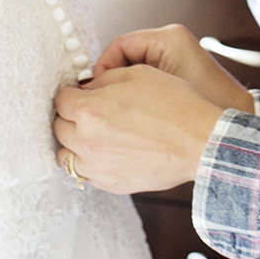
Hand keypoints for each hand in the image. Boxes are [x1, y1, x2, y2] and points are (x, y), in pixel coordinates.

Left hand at [53, 65, 226, 193]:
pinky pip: (87, 174)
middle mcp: (87, 141)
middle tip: (89, 112)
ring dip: (74, 143)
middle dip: (70, 117)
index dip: (71, 93)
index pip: (60, 100)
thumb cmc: (175, 104)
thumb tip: (86, 88)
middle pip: (58, 128)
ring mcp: (98, 167)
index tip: (81, 94)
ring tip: (94, 135)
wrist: (200, 141)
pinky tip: (108, 152)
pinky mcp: (111, 184)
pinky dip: (91, 163)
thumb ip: (103, 80)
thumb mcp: (138, 74)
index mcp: (89, 110)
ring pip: (66, 156)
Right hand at [97, 25, 254, 113]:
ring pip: (133, 67)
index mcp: (169, 39)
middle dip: (113, 79)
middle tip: (105, 103)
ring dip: (124, 87)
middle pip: (124, 55)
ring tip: (120, 109)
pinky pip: (146, 75)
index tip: (96, 92)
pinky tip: (135, 111)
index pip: (119, 46)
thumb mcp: (157, 96)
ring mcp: (175, 53)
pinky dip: (137, 90)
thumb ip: (124, 86)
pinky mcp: (177, 67)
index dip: (104, 70)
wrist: (229, 130)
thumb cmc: (201, 111)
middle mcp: (172, 40)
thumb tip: (96, 88)